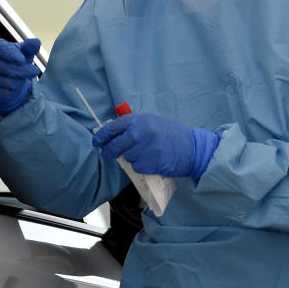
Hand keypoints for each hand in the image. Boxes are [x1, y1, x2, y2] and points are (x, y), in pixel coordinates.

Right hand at [0, 38, 41, 115]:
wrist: (2, 77)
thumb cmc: (13, 60)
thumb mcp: (21, 52)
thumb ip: (29, 47)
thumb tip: (36, 42)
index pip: (3, 50)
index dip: (13, 55)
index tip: (22, 59)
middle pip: (7, 68)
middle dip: (24, 71)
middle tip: (35, 71)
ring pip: (6, 83)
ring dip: (19, 82)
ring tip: (22, 78)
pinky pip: (2, 93)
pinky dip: (12, 92)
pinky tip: (14, 87)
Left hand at [91, 112, 219, 179]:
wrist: (192, 148)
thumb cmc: (171, 134)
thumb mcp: (152, 122)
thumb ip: (133, 126)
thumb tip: (113, 134)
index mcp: (141, 120)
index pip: (114, 126)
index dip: (102, 135)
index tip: (97, 141)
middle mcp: (143, 132)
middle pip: (117, 144)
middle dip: (109, 151)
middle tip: (107, 154)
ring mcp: (148, 148)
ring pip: (127, 157)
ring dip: (130, 158)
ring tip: (143, 154)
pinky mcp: (152, 162)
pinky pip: (137, 167)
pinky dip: (140, 166)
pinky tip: (150, 161)